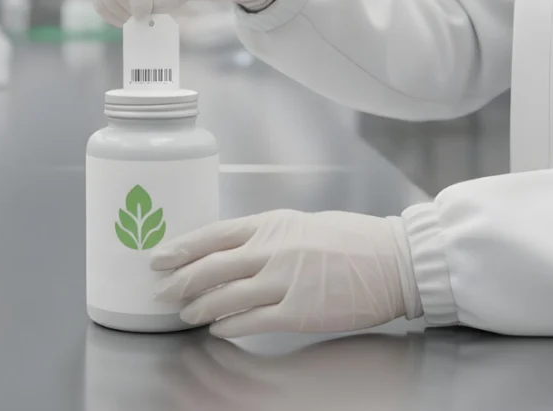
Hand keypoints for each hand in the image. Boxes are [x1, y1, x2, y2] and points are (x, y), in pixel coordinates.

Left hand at [150, 209, 418, 337]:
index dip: (180, 248)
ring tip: (186, 314)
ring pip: (224, 297)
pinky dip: (227, 326)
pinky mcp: (297, 312)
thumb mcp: (301, 223)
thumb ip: (265, 235)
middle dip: (180, 282)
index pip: (212, 235)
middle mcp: (272, 250)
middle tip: (161, 291)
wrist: (393, 261)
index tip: (159, 257)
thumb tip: (229, 250)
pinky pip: (250, 321)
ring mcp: (283, 281)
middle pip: (210, 268)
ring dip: (199, 308)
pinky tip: (217, 329)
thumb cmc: (352, 241)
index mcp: (271, 224)